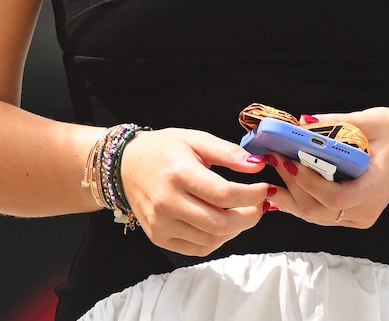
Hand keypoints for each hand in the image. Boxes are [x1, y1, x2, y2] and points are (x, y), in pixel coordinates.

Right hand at [119, 127, 273, 255]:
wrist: (123, 165)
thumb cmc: (162, 149)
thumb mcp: (194, 140)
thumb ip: (227, 152)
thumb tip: (258, 164)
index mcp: (178, 173)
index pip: (224, 194)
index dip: (252, 195)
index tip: (266, 188)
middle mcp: (167, 201)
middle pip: (221, 223)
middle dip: (250, 217)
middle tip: (260, 206)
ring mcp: (161, 223)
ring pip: (212, 239)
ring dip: (236, 229)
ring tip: (242, 213)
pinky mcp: (159, 237)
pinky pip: (198, 248)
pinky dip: (217, 239)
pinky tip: (222, 224)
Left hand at [265, 108, 388, 229]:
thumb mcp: (370, 120)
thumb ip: (334, 123)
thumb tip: (298, 123)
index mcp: (374, 188)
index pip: (335, 197)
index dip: (308, 182)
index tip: (289, 160)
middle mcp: (366, 210)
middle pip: (317, 209)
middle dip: (290, 184)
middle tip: (272, 156)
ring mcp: (359, 216)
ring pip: (314, 215)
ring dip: (289, 193)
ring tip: (273, 167)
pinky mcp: (352, 214)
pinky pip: (319, 213)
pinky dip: (298, 199)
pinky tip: (282, 183)